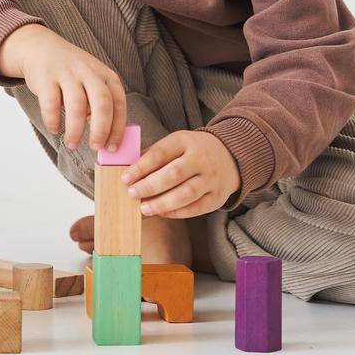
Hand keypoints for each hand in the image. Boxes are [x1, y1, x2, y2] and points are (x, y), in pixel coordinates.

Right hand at [0, 24, 128, 152]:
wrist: (41, 48)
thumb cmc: (71, 72)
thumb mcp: (93, 80)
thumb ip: (100, 104)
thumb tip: (104, 137)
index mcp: (106, 75)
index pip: (119, 104)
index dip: (117, 129)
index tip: (112, 147)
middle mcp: (89, 73)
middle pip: (102, 104)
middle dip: (100, 130)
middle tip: (95, 147)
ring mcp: (67, 73)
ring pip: (77, 106)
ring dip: (75, 130)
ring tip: (72, 144)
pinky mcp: (46, 77)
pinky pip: (51, 104)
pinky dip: (53, 121)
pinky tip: (54, 129)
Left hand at [122, 130, 240, 217]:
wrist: (229, 155)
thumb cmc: (192, 151)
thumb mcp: (175, 143)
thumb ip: (154, 156)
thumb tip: (129, 173)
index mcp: (186, 141)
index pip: (161, 153)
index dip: (141, 167)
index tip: (125, 178)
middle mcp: (201, 158)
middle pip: (174, 174)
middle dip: (150, 186)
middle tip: (132, 194)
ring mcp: (211, 178)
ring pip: (186, 194)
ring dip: (162, 203)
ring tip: (144, 208)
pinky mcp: (217, 197)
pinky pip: (196, 208)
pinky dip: (177, 213)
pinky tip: (162, 213)